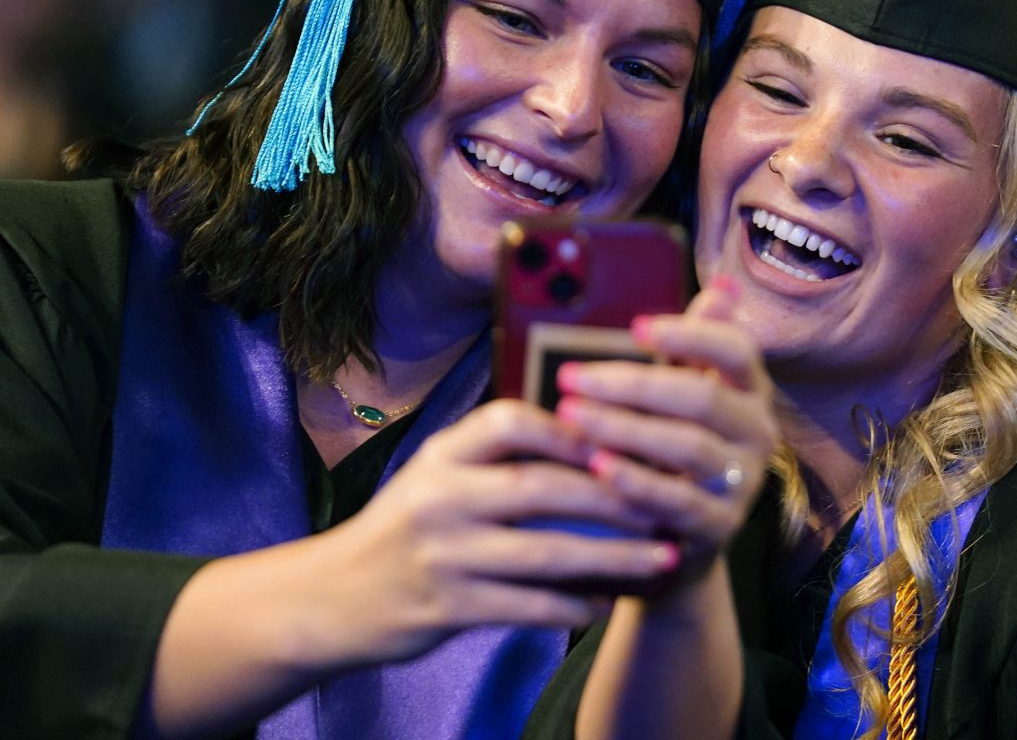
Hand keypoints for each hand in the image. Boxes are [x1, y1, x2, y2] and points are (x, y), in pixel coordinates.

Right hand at [304, 398, 680, 663]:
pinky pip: (527, 606)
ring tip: (663, 557)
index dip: (574, 428)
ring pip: (545, 553)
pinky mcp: (447, 608)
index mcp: (442, 454)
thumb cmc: (406, 526)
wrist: (330, 597)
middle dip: (616, 496)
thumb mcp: (436, 472)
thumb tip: (592, 429)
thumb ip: (497, 452)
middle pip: (543, 488)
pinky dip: (574, 605)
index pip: (512, 422)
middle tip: (672, 500)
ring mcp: (444, 555)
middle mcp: (440, 498)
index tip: (631, 436)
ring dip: (613, 556)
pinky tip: (609, 603)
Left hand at [551, 278, 777, 584]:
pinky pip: (679, 500)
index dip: (689, 334)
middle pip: (702, 397)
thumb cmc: (673, 444)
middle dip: (633, 384)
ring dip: (624, 427)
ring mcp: (744, 482)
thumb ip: (694, 344)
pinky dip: (635, 481)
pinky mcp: (720, 526)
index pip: (737, 350)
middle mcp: (758, 432)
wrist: (678, 535)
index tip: (636, 326)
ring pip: (688, 446)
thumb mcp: (684, 389)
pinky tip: (595, 464)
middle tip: (570, 376)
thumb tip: (721, 288)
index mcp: (751, 389)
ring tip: (571, 414)